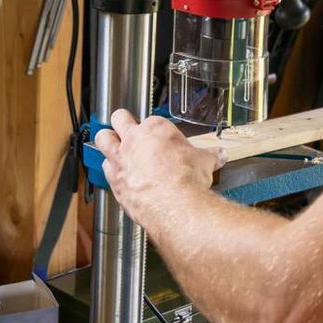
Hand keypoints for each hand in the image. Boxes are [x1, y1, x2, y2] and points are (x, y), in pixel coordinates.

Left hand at [95, 111, 226, 226]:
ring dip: (107, 140)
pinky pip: (105, 168)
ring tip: (112, 144)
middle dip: (122, 121)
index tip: (164, 138)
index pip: (152, 120)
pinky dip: (110, 170)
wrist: (174, 204)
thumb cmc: (187, 179)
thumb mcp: (204, 162)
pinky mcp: (114, 179)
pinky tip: (118, 175)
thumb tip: (219, 155)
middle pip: (119, 118)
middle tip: (127, 126)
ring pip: (103, 138)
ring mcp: (121, 158)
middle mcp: (134, 139)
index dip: (158, 130)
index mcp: (156, 128)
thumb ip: (210, 157)